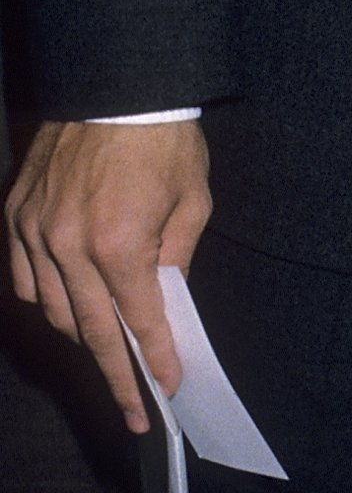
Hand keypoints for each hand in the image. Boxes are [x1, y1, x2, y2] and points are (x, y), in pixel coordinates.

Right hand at [6, 119, 212, 434]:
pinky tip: (68, 304)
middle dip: (116, 374)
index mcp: (119, 243)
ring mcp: (36, 231)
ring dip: (81, 335)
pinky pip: (26, 279)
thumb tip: (164, 298)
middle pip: (90, 330)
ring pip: (52, 310)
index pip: (138, 320)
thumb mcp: (193, 199)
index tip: (166, 387)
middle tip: (132, 408)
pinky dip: (47, 297)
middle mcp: (69, 245)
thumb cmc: (164, 140)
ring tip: (106, 352)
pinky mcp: (16, 215)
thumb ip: (177, 255)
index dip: (153, 358)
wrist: (119, 84)